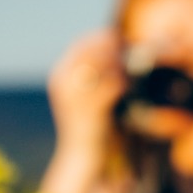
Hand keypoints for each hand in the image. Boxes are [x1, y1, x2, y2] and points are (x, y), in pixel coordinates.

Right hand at [46, 29, 126, 167]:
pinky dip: (124, 82)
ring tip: (132, 66)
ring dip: (121, 63)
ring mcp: (76, 96)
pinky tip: (130, 85)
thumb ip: (92, 71)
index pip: (81, 44)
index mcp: (60, 76)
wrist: (80, 155)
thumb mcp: (83, 93)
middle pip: (92, 51)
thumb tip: (112, 49)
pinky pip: (112, 85)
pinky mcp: (91, 109)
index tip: (118, 36)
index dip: (101, 37)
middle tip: (131, 47)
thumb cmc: (86, 122)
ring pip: (103, 66)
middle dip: (113, 47)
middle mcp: (64, 83)